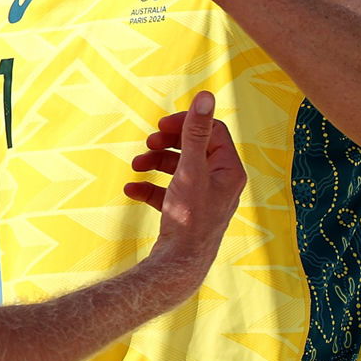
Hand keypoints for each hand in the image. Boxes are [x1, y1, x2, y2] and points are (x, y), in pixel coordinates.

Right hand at [126, 91, 245, 282]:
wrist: (179, 266)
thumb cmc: (189, 217)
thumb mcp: (190, 169)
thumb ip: (195, 132)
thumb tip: (206, 94)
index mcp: (229, 170)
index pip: (212, 131)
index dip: (186, 123)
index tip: (161, 126)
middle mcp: (221, 183)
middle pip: (194, 148)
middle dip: (167, 143)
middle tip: (148, 142)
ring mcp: (204, 199)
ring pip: (178, 169)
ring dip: (155, 163)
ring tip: (136, 165)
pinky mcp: (186, 213)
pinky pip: (167, 192)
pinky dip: (150, 187)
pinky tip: (131, 189)